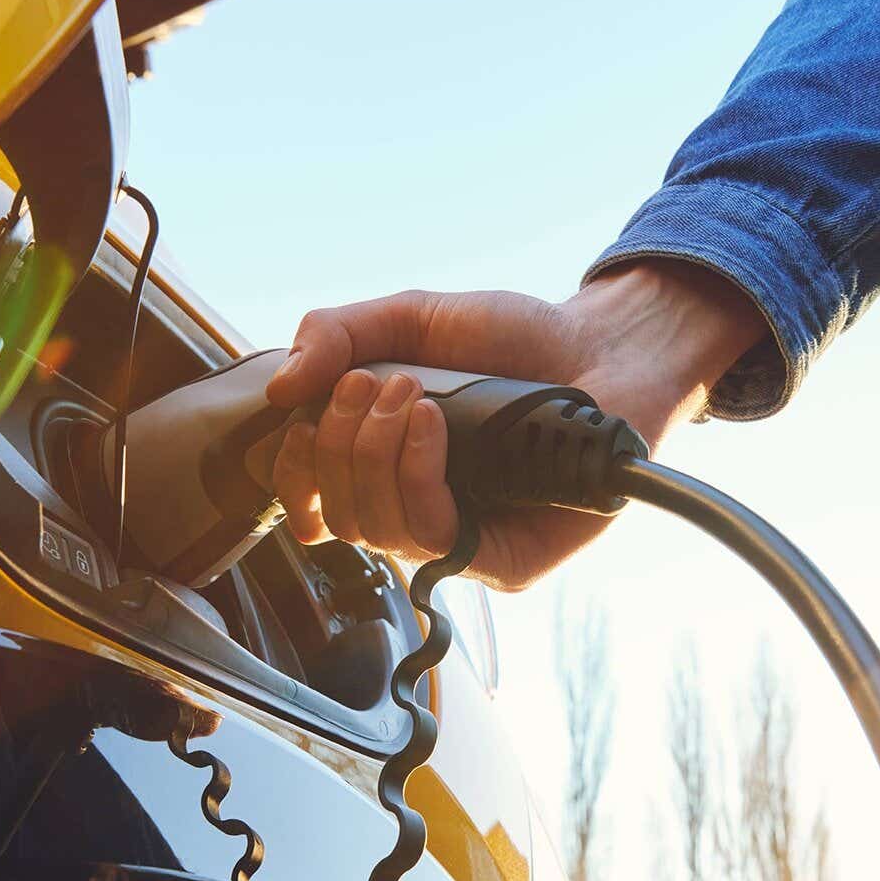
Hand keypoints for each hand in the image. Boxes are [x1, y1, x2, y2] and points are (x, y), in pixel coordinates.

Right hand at [257, 260, 766, 589]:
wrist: (601, 346)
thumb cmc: (514, 338)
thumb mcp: (411, 318)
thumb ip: (337, 334)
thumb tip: (278, 390)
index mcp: (385, 469)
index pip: (312, 505)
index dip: (291, 475)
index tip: (298, 421)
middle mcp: (417, 512)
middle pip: (336, 517)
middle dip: (338, 444)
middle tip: (373, 385)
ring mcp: (461, 541)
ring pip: (375, 531)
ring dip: (373, 454)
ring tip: (411, 396)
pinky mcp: (504, 562)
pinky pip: (433, 540)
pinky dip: (416, 476)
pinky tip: (433, 425)